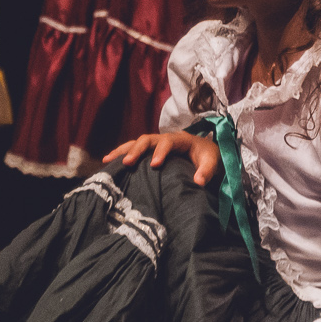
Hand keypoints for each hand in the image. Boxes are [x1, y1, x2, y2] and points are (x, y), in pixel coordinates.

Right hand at [101, 131, 220, 184]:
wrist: (206, 154)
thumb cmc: (209, 158)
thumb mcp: (212, 163)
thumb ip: (207, 171)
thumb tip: (199, 182)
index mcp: (180, 139)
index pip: (167, 141)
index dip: (160, 151)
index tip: (155, 165)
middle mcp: (164, 139)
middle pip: (147, 140)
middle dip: (136, 150)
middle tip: (127, 163)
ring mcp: (156, 144)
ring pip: (136, 143)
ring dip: (122, 151)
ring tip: (107, 161)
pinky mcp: (150, 152)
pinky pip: (133, 150)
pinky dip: (121, 155)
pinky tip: (109, 164)